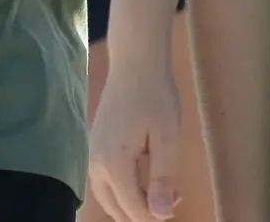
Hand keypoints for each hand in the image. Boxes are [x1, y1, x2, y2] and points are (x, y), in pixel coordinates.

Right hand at [87, 50, 185, 221]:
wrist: (135, 63)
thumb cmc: (155, 96)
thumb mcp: (167, 138)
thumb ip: (162, 178)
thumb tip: (160, 215)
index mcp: (114, 165)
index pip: (133, 209)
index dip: (156, 214)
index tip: (177, 202)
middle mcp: (96, 165)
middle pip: (117, 208)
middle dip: (144, 211)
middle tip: (173, 197)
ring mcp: (91, 155)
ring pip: (108, 197)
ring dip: (132, 202)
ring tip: (162, 190)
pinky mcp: (94, 147)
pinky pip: (104, 182)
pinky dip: (122, 189)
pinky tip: (143, 177)